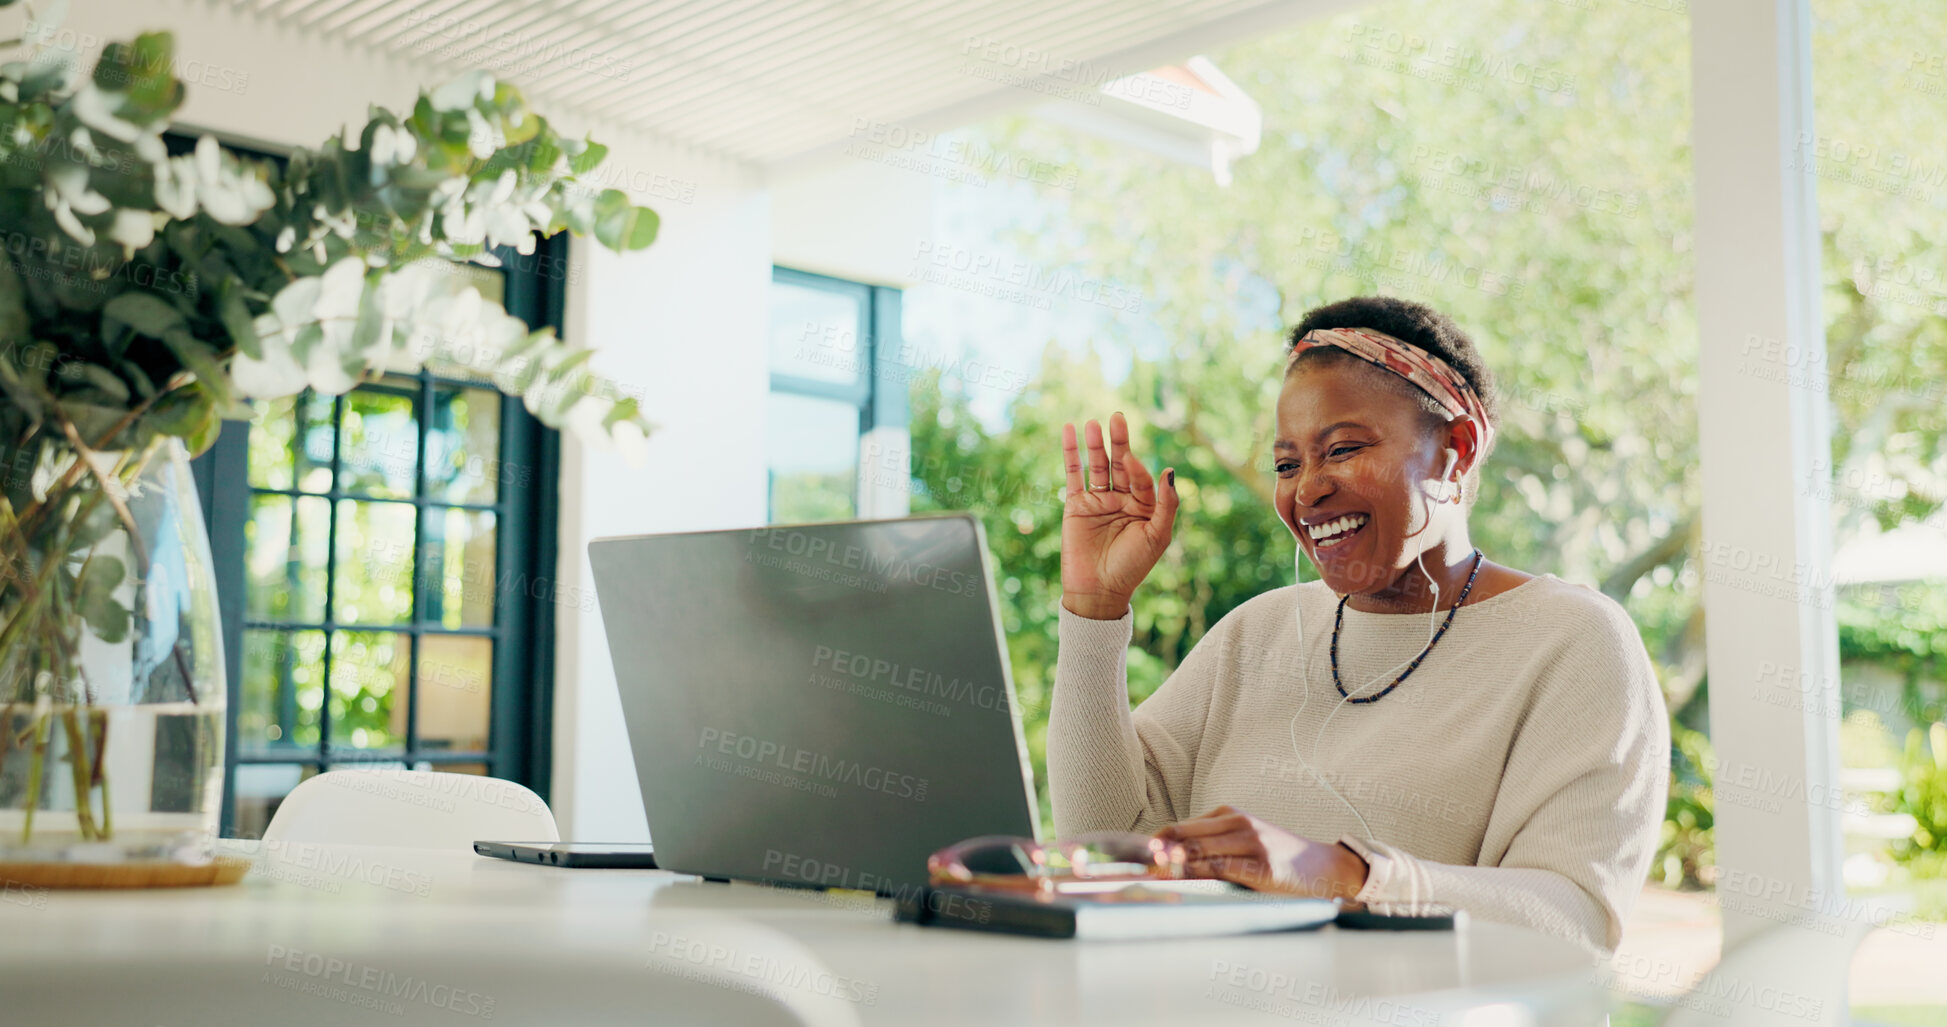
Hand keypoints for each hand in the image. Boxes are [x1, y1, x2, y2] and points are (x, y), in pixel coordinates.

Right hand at [1060, 412, 1177, 618]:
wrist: (1099, 590)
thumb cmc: (1132, 567)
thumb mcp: (1158, 536)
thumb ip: (1166, 503)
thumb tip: (1170, 469)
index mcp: (1144, 506)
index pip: (1142, 478)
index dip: (1137, 467)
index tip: (1130, 460)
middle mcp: (1122, 500)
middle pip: (1120, 463)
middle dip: (1119, 441)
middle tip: (1118, 417)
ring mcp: (1098, 500)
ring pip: (1097, 466)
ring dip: (1095, 444)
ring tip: (1092, 423)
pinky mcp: (1076, 505)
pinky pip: (1073, 474)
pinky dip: (1071, 453)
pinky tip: (1068, 432)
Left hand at [1153, 805, 1367, 899]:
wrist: (1324, 866)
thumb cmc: (1279, 855)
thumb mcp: (1246, 838)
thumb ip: (1214, 842)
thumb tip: (1170, 857)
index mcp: (1230, 815)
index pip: (1182, 826)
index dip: (1156, 842)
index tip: (1134, 857)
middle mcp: (1239, 824)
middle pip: (1186, 835)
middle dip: (1158, 853)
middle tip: (1135, 869)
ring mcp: (1251, 844)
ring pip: (1200, 851)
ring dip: (1172, 865)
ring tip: (1149, 877)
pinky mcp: (1262, 866)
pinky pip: (1221, 869)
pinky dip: (1197, 875)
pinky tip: (1181, 882)